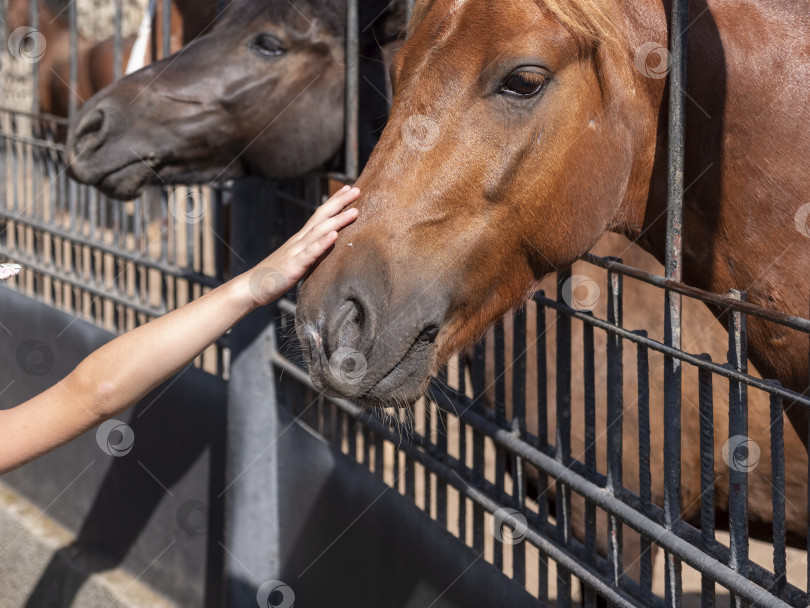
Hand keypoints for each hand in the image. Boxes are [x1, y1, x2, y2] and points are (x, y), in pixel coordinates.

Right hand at [245, 186, 359, 305]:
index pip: (320, 214)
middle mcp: (299, 240)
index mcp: (301, 239)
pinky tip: (334, 234)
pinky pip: (311, 252)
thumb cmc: (275, 276)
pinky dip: (323, 242)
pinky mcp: (294, 265)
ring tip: (354, 211)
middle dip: (339, 202)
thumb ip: (311, 253)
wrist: (252, 287)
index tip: (349, 189)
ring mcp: (296, 251)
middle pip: (321, 216)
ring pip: (319, 231)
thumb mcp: (298, 261)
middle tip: (357, 189)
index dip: (334, 201)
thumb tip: (328, 250)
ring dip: (338, 220)